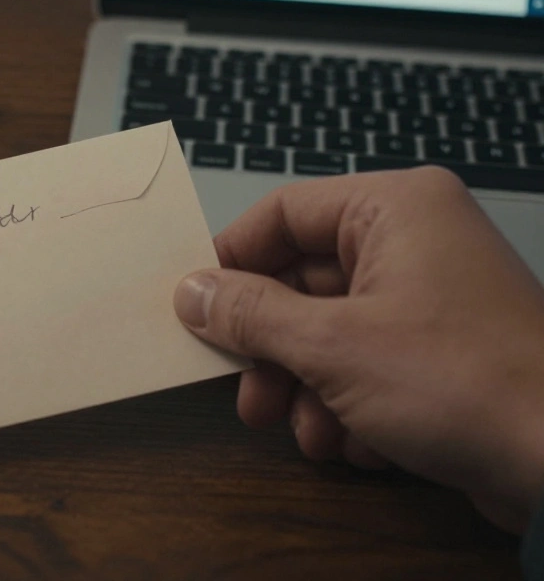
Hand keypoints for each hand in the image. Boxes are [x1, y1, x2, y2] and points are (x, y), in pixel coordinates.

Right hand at [173, 167, 543, 531]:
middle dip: (272, 351)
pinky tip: (359, 444)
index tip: (196, 309)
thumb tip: (190, 292)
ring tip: (311, 436)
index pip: (283, 212)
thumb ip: (250, 315)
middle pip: (301, 281)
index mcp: (394, 209)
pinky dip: (350, 406)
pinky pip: (368, 365)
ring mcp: (432, 298)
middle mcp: (415, 241)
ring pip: (329, 333)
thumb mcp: (331, 346)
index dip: (232, 261)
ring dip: (307, 391)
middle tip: (248, 399)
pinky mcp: (444, 351)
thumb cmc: (463, 383)